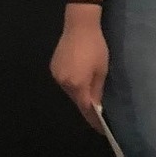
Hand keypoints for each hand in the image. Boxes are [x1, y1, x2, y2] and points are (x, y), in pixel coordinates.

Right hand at [50, 14, 108, 130]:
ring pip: (70, 92)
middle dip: (87, 108)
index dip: (93, 120)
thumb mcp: (101, 70)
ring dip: (80, 96)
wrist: (79, 26)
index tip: (102, 130)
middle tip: (99, 116)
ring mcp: (56, 75)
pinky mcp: (53, 68)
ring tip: (92, 100)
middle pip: (77, 101)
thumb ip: (97, 90)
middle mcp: (63, 83)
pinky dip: (74, 86)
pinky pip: (65, 82)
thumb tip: (96, 106)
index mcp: (77, 84)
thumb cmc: (96, 47)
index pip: (86, 109)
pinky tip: (82, 83)